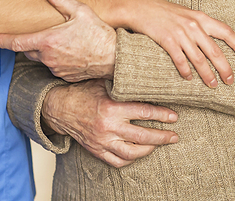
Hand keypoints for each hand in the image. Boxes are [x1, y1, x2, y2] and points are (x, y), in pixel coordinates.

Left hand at [0, 0, 116, 80]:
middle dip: (31, 42)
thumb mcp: (80, 11)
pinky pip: (54, 67)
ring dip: (46, 50)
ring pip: (42, 59)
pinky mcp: (64, 76)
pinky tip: (70, 51)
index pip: (16, 42)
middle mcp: (48, 57)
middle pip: (29, 50)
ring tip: (64, 41)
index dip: (1, 41)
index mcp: (47, 41)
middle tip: (45, 34)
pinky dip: (57, 59)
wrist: (114, 58)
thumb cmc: (98, 34)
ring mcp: (55, 68)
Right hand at [43, 79, 178, 167]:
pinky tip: (139, 153)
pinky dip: (131, 159)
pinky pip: (118, 161)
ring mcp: (102, 142)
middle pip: (143, 136)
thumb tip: (145, 74)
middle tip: (174, 136)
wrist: (60, 108)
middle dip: (162, 137)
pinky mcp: (97, 151)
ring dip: (149, 149)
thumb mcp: (103, 82)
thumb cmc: (83, 92)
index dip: (162, 115)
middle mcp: (108, 127)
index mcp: (112, 108)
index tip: (174, 116)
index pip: (144, 112)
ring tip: (159, 144)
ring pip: (133, 153)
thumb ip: (122, 81)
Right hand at [118, 0, 234, 87]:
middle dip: (225, 68)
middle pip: (215, 50)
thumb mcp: (184, 13)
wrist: (139, 7)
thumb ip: (197, 24)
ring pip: (199, 59)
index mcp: (200, 17)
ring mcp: (180, 33)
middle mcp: (193, 25)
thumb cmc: (161, 11)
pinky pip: (180, 60)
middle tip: (230, 80)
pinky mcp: (167, 40)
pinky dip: (185, 71)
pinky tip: (188, 78)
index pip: (225, 31)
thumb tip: (210, 39)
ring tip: (212, 85)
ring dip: (207, 74)